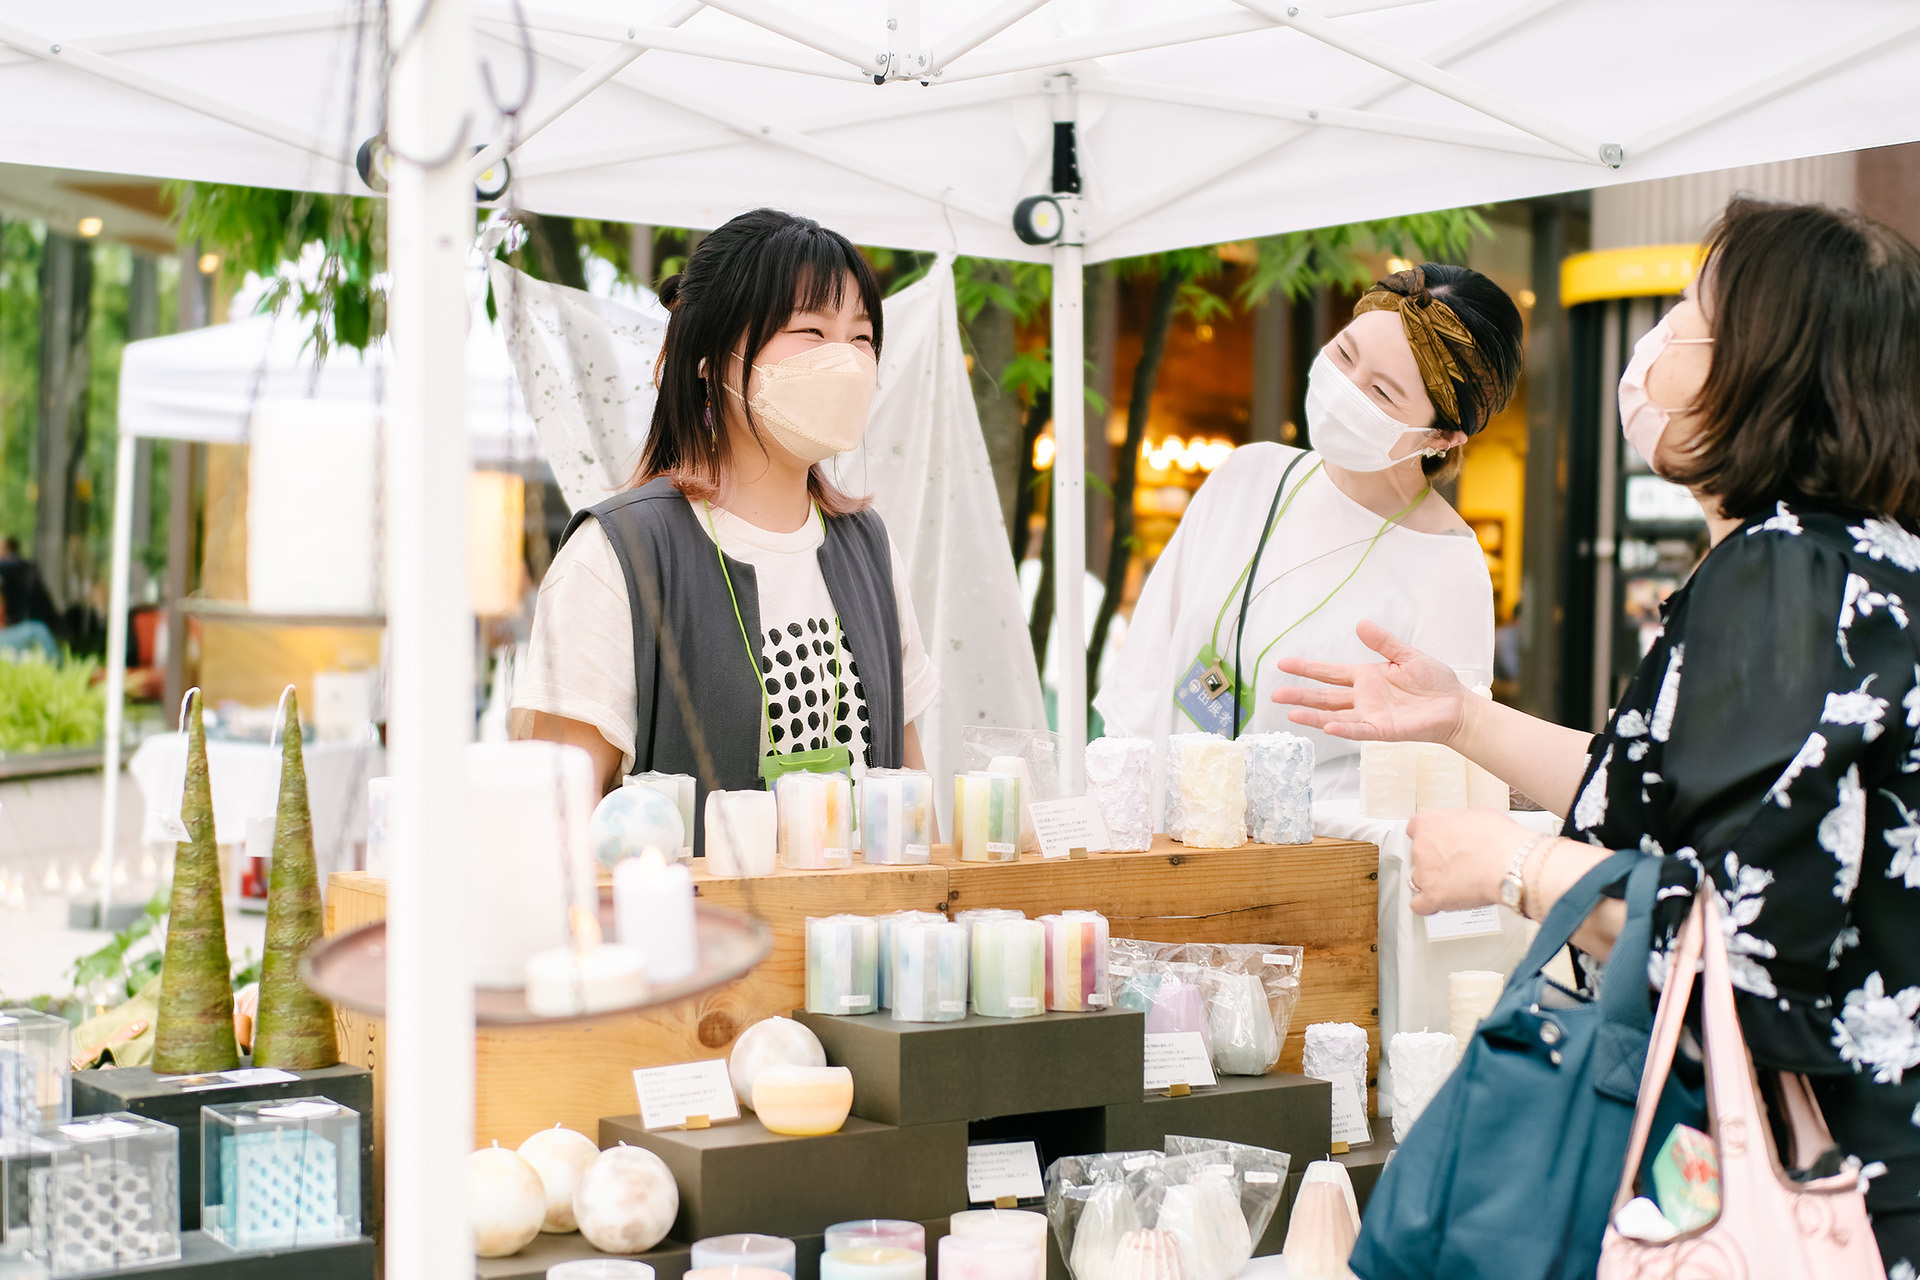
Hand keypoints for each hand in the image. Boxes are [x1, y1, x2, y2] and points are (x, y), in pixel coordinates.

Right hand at [1271, 620, 1468, 745]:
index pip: (1329, 673)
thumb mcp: (1407, 656)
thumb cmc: (1434, 682)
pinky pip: (1358, 730)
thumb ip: (1383, 643)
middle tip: (1275, 695)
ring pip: (1334, 716)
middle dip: (1300, 696)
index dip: (1306, 669)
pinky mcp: (1382, 730)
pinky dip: (1343, 730)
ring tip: (1290, 714)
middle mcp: (1362, 698)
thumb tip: (1360, 624)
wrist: (1455, 705)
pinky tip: (1326, 727)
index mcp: (1365, 677)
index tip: (1283, 664)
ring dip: (1313, 716)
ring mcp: (1370, 715)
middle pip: (1324, 697)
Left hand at [1405, 809, 1533, 914]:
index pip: (1415, 829)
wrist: (1512, 864)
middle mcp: (1421, 847)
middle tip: (1455, 864)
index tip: (1437, 843)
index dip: (1429, 839)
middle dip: (1434, 861)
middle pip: (1417, 856)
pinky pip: (1419, 905)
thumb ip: (1459, 824)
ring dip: (1432, 883)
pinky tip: (1438, 903)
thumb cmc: (1501, 840)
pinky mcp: (1432, 896)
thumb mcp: (1478, 816)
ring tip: (1454, 884)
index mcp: (1429, 823)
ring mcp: (1424, 873)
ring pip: (1417, 880)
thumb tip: (1464, 829)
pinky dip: (1428, 906)